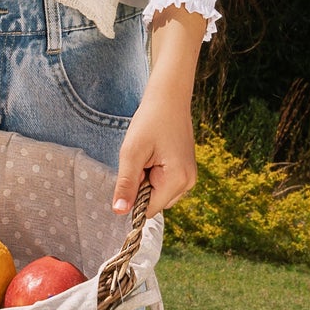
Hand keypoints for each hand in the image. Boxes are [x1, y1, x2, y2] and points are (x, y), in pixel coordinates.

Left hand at [112, 96, 197, 217]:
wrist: (169, 98)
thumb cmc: (150, 121)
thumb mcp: (132, 153)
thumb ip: (126, 185)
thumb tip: (119, 211)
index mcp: (178, 180)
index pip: (149, 209)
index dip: (134, 195)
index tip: (134, 170)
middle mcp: (189, 183)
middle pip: (154, 203)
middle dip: (142, 187)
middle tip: (141, 159)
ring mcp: (189, 178)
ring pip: (159, 195)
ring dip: (148, 181)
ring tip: (149, 155)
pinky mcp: (185, 171)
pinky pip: (165, 184)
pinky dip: (155, 175)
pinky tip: (155, 154)